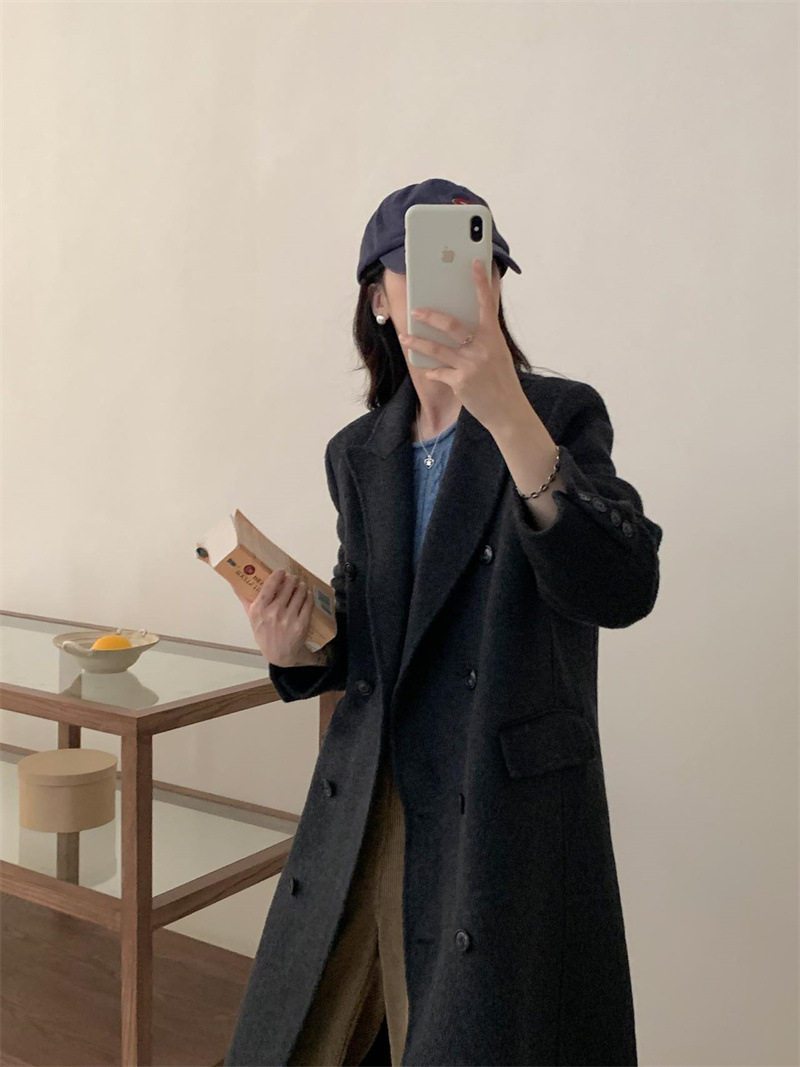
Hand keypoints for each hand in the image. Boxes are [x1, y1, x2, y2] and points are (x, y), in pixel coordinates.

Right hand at [235, 568, 314, 666]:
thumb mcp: (252, 617)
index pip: (270, 585)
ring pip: (299, 593)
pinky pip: (308, 603)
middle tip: (293, 577)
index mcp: (259, 610)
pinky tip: (307, 593)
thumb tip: (234, 582)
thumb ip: (244, 598)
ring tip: (300, 584)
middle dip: (292, 579)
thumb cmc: (265, 635)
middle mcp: (273, 613)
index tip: (281, 571)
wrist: (279, 654)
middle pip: (287, 586)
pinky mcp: (301, 624)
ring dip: (301, 586)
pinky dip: (308, 596)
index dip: (278, 575)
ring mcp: (288, 619)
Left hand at [396, 257, 527, 436]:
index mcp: (494, 337)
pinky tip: (426, 369)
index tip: (476, 262)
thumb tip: (461, 323)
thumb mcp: (498, 354)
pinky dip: (431, 371)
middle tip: (415, 311)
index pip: (487, 304)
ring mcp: (470, 365)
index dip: (481, 282)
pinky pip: (438, 372)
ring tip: (404, 337)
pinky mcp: (460, 382)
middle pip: (451, 325)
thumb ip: (483, 338)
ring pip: (437, 349)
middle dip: (430, 317)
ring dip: (417, 343)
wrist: (508, 411)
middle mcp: (482, 348)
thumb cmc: (501, 380)